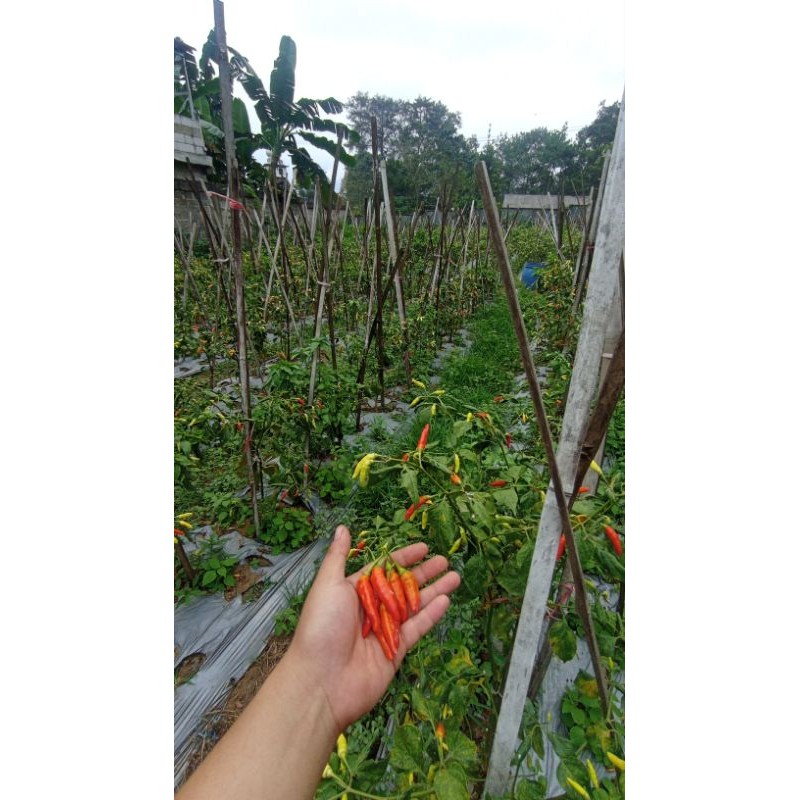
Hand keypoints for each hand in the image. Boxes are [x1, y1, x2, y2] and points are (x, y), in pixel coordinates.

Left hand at [286, 525, 460, 731]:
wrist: (321, 681)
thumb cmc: (320, 628)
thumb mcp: (328, 585)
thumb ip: (338, 556)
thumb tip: (342, 528)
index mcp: (353, 591)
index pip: (383, 568)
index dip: (403, 557)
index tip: (423, 547)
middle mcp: (370, 609)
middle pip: (402, 586)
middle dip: (423, 573)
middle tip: (445, 560)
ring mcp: (384, 631)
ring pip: (414, 606)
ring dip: (434, 591)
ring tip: (455, 577)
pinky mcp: (395, 652)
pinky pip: (416, 629)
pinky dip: (431, 615)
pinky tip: (445, 601)